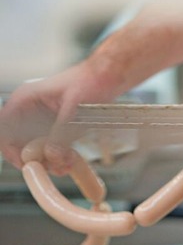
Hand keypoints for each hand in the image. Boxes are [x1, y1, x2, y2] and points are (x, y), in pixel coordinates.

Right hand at [0, 62, 119, 173]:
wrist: (109, 76)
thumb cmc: (91, 81)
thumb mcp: (74, 107)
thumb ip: (62, 133)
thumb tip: (51, 154)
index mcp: (26, 99)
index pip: (5, 128)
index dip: (11, 149)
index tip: (26, 163)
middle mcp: (30, 109)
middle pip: (20, 141)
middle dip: (35, 158)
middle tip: (53, 167)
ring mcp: (43, 118)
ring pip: (36, 146)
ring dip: (49, 159)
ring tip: (65, 164)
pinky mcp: (57, 126)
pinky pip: (51, 145)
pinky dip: (59, 155)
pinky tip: (70, 160)